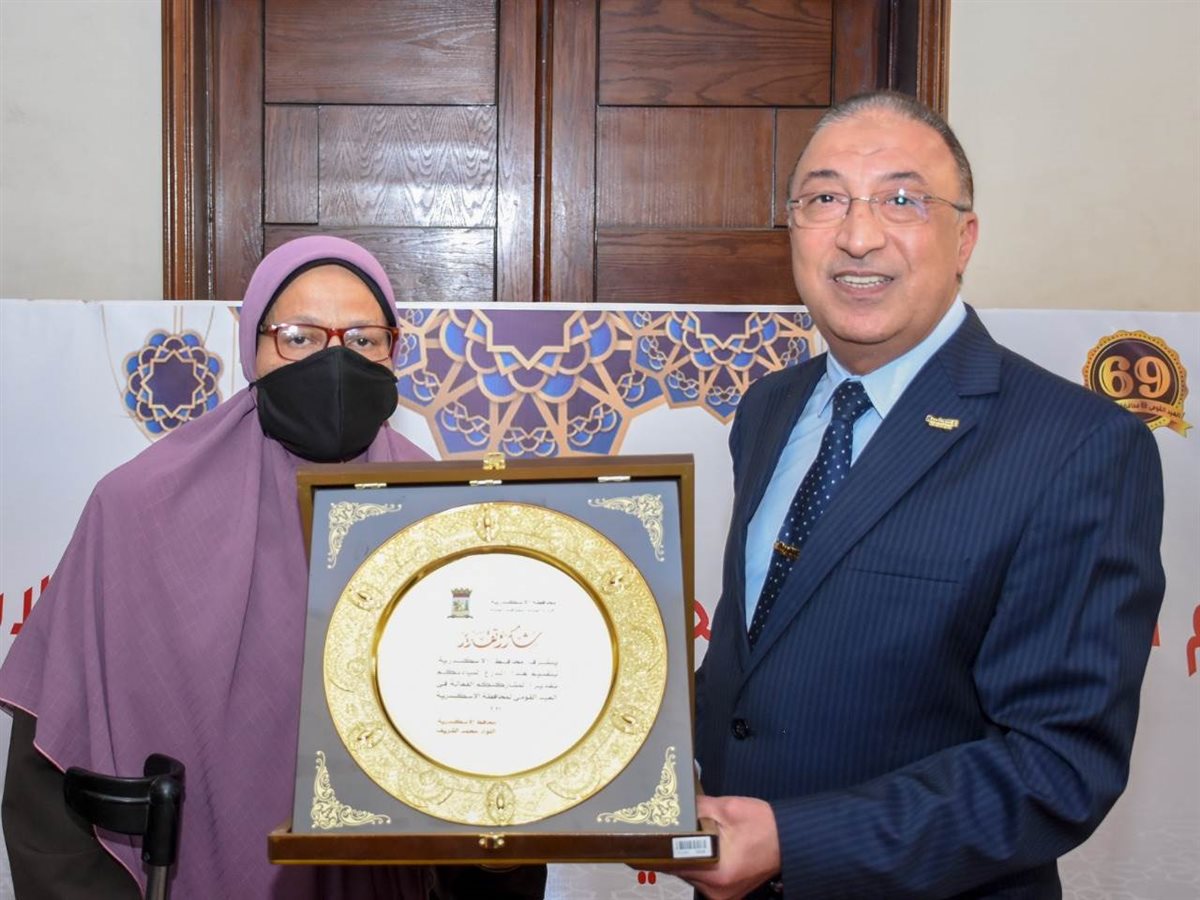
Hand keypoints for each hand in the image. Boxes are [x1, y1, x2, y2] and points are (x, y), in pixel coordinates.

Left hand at [666, 794, 780, 899]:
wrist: (789, 839)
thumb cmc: (763, 824)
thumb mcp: (727, 808)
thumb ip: (696, 808)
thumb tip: (672, 805)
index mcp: (716, 873)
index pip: (672, 864)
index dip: (655, 849)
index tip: (644, 837)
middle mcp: (717, 891)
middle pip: (678, 870)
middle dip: (671, 850)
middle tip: (666, 829)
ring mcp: (722, 895)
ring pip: (689, 874)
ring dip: (685, 857)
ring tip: (687, 836)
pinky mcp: (726, 893)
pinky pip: (701, 878)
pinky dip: (698, 863)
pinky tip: (702, 847)